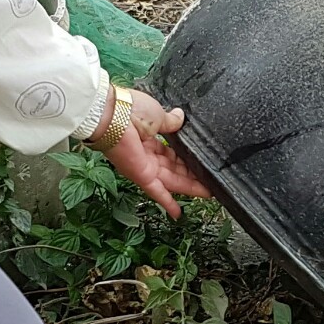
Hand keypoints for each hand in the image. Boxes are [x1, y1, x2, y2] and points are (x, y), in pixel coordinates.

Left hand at [93, 89, 211, 219]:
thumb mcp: (157, 114)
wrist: (113, 114)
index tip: (200, 162)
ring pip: (171, 181)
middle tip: (210, 180)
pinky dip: (167, 203)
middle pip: (174, 169)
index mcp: (149, 139)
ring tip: (209, 192)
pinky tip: (178, 214)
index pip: (171, 153)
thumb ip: (170, 121)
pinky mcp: (142, 176)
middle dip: (192, 176)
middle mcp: (146, 155)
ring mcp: (144, 167)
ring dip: (189, 187)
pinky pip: (156, 191)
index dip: (186, 159)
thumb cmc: (130, 109)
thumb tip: (180, 117)